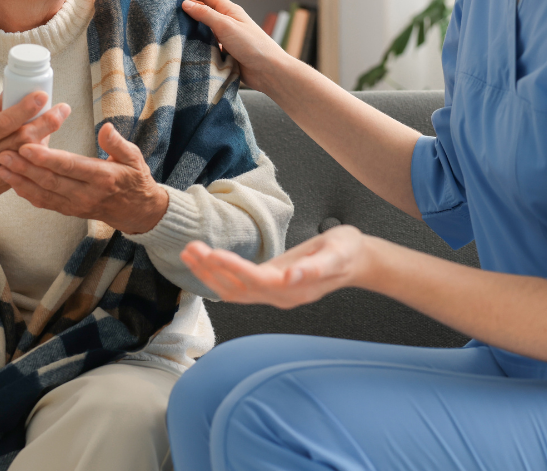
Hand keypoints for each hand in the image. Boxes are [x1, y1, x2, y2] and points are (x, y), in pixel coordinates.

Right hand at [0, 93, 68, 234]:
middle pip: (22, 138)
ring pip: (30, 154)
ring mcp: (1, 172)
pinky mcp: (10, 183)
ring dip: (47, 135)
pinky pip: (30, 167)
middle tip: (62, 108)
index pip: (3, 123)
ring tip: (59, 116)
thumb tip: (11, 89)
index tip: (41, 96)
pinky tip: (48, 138)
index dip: (23, 109)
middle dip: (46, 122)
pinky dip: (41, 152)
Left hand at [0, 122, 169, 233]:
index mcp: (102, 177)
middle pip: (51, 181)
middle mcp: (87, 194)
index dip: (47, 158)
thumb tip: (105, 128)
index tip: (27, 146)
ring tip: (1, 167)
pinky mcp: (69, 210)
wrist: (137, 210)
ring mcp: (76, 205)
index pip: (70, 167)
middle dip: (25, 168)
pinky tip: (13, 182)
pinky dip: (27, 193)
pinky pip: (45, 203)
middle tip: (4, 153)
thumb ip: (117, 143)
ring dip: (20, 181)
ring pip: (44, 194)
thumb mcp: (134, 157)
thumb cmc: (134, 179)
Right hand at [170, 0, 297, 93]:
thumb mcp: (226, 26)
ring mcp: (227, 37)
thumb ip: (205, 14)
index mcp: (230, 10)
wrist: (268, 71)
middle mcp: (228, 22)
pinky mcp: (226, 52)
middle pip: (204, 10)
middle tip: (168, 6)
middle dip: (187, 6)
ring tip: (172, 26)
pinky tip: (186, 47)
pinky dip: (197, 44)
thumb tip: (185, 4)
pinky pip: (207, 45)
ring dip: (191, 26)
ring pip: (204, 28)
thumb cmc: (252, 45)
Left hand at [179, 225, 370, 308]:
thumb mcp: (336, 254)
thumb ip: (313, 268)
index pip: (255, 280)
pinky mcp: (269, 286)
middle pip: (237, 289)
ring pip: (233, 291)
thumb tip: (290, 277)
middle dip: (211, 271)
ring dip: (209, 274)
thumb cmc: (346, 252)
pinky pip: (238, 287)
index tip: (211, 253)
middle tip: (191, 249)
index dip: (231, 268)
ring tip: (190, 253)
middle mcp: (280, 296)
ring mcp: (273, 294)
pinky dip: (218, 276)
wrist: (356, 260)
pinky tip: (204, 263)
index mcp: (293, 288)